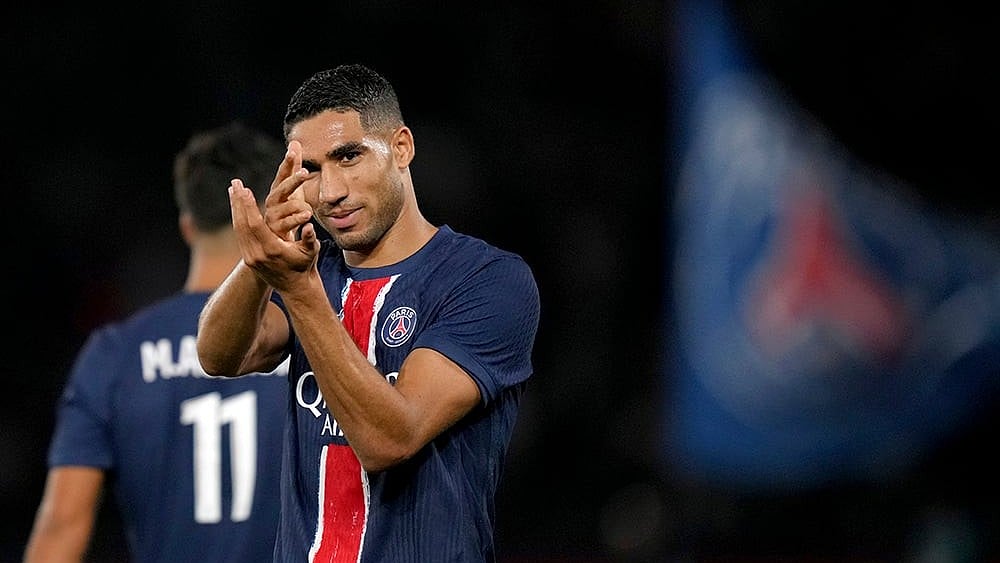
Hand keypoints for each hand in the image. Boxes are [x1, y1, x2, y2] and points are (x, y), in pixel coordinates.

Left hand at [229, 141, 318, 290]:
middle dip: (238, 202)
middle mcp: (257, 254)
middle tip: (234, 183)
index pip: (255, 224)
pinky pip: (240, 234)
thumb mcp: (311, 252)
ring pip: (238, 229)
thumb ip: (309, 238)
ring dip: (235, 208)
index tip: (245, 190)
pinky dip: (237, 218)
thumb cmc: (305, 265)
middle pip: (242, 224)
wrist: (295, 287)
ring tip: (232, 191)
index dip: (249, 206)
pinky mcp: (247, 258)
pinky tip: (236, 206)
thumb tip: (309, 226)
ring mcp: (250, 257)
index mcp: (272, 250)